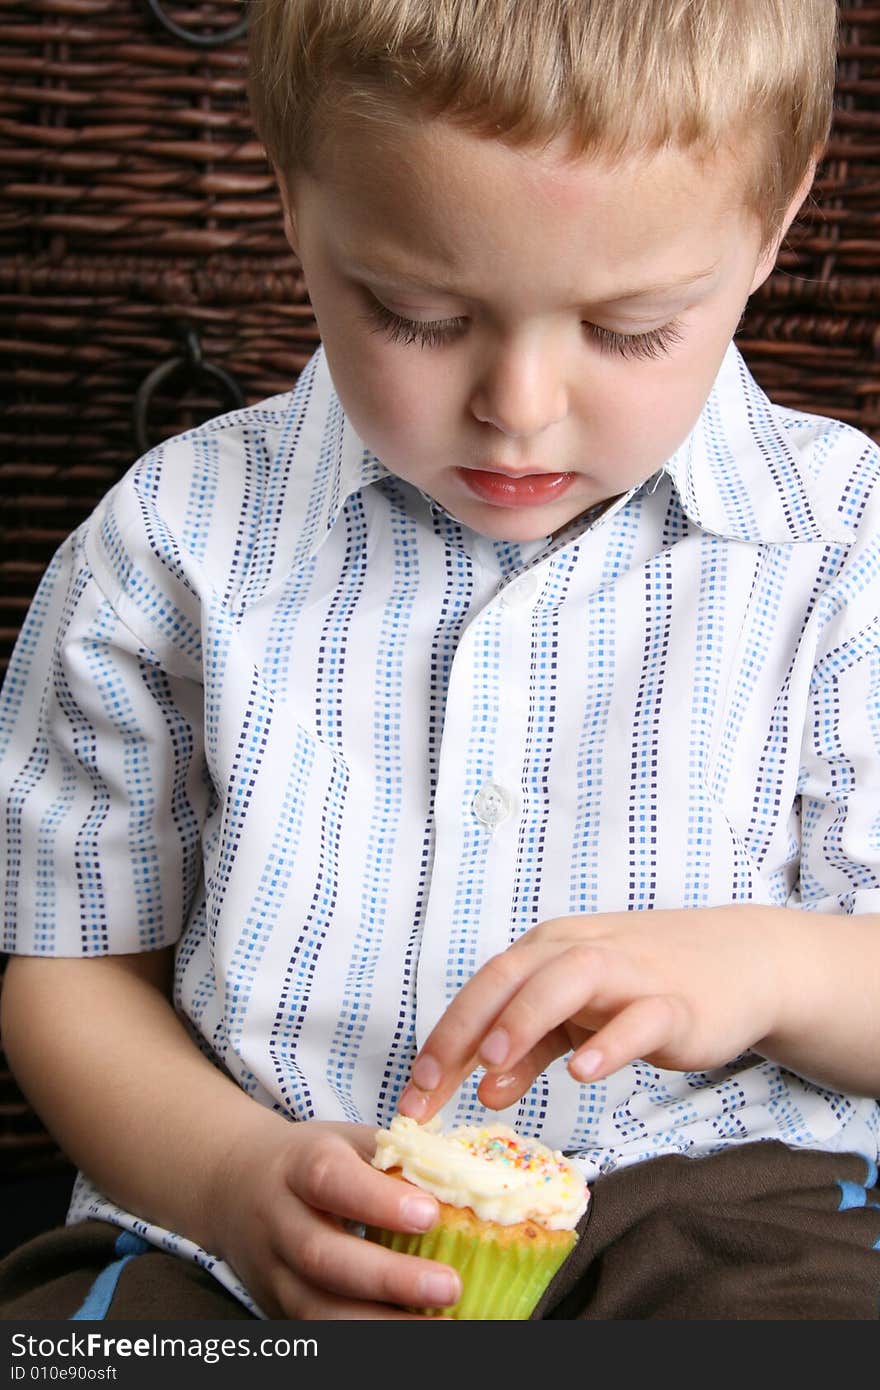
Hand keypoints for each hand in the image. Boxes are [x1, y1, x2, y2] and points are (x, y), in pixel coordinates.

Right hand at [208, 1113, 460, 1317]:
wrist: (232, 1183)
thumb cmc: (310, 1160)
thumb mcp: (346, 1141)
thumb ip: (396, 1157)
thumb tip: (464, 1179)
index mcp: (298, 1165)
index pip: (331, 1180)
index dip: (378, 1200)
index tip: (430, 1214)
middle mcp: (278, 1220)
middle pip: (322, 1255)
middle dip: (387, 1278)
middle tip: (449, 1287)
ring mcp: (272, 1272)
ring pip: (316, 1309)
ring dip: (380, 1325)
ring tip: (439, 1328)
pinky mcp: (276, 1309)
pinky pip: (317, 1333)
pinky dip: (364, 1339)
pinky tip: (410, 1336)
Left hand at [398, 905, 788, 1119]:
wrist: (738, 963)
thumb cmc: (643, 986)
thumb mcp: (576, 1016)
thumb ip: (530, 1050)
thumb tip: (483, 1090)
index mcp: (548, 951)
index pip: (483, 989)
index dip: (444, 1038)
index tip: (413, 1093)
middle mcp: (580, 952)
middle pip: (510, 978)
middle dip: (465, 1031)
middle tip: (430, 1086)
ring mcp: (629, 974)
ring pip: (568, 981)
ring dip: (525, 1019)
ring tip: (492, 1064)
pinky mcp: (675, 1003)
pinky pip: (639, 1018)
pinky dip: (610, 1042)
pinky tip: (585, 1072)